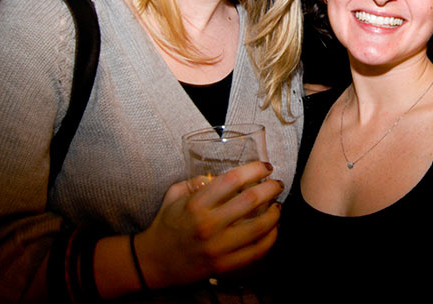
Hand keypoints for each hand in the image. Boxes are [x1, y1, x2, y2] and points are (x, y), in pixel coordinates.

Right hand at [135, 161, 282, 288]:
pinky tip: (273, 228)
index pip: (232, 180)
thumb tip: (224, 175)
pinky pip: (256, 251)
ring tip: (277, 205)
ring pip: (259, 227)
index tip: (265, 167)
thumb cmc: (167, 224)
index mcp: (195, 205)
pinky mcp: (224, 265)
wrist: (154, 262)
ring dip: (274, 213)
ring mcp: (218, 247)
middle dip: (271, 188)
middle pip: (250, 200)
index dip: (254, 170)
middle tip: (277, 183)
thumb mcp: (175, 194)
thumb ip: (197, 180)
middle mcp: (208, 225)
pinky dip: (271, 238)